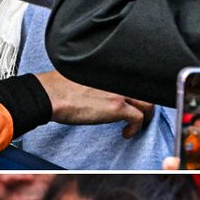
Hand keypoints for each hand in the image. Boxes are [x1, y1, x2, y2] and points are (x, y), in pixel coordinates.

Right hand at [36, 71, 152, 135]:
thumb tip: (101, 86)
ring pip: (148, 103)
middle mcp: (120, 77)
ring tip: (138, 124)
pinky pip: (138, 118)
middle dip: (146, 104)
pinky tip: (126, 132)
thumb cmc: (59, 85)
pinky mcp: (117, 107)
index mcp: (112, 67)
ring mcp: (120, 91)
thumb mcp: (84, 72)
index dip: (138, 90)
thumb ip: (99, 76)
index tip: (133, 100)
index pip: (136, 77)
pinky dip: (136, 128)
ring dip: (146, 116)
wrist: (51, 94)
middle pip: (146, 89)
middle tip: (141, 113)